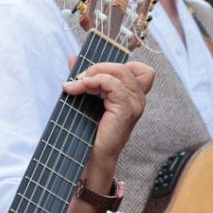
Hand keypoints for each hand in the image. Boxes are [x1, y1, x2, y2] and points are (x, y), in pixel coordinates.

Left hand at [65, 61, 155, 179]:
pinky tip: (81, 88)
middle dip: (98, 67)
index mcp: (133, 95)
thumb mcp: (88, 96)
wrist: (92, 155)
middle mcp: (139, 98)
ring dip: (94, 74)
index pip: (139, 68)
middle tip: (79, 78)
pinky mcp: (126, 109)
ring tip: (77, 85)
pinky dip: (94, 81)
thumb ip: (84, 76)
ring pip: (119, 71)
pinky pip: (112, 84)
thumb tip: (73, 57)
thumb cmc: (91, 130)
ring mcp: (135, 103)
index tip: (91, 74)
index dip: (114, 65)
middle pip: (124, 66)